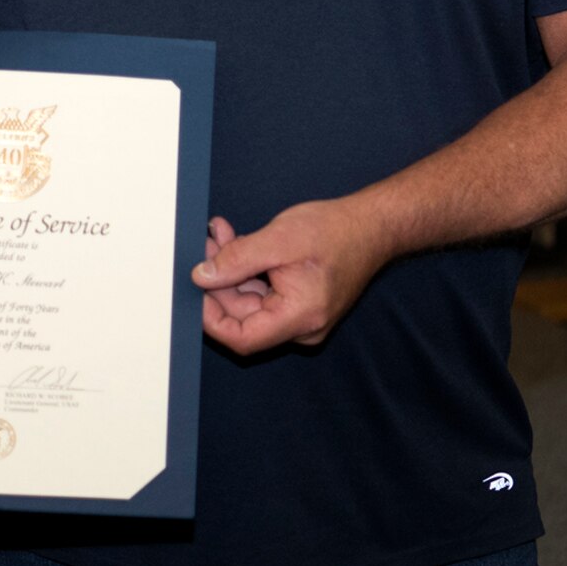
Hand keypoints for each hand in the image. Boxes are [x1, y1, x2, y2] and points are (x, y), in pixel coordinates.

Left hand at [193, 201, 392, 353]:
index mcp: (300, 317)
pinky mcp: (299, 303)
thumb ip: (237, 259)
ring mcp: (301, 317)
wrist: (372, 227)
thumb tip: (202, 276)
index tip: (194, 289)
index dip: (211, 318)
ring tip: (219, 237)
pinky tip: (235, 242)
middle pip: (243, 316)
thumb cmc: (336, 232)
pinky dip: (248, 269)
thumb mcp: (279, 240)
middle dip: (219, 281)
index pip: (242, 338)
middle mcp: (302, 327)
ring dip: (231, 269)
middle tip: (205, 246)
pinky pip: (264, 293)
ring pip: (250, 301)